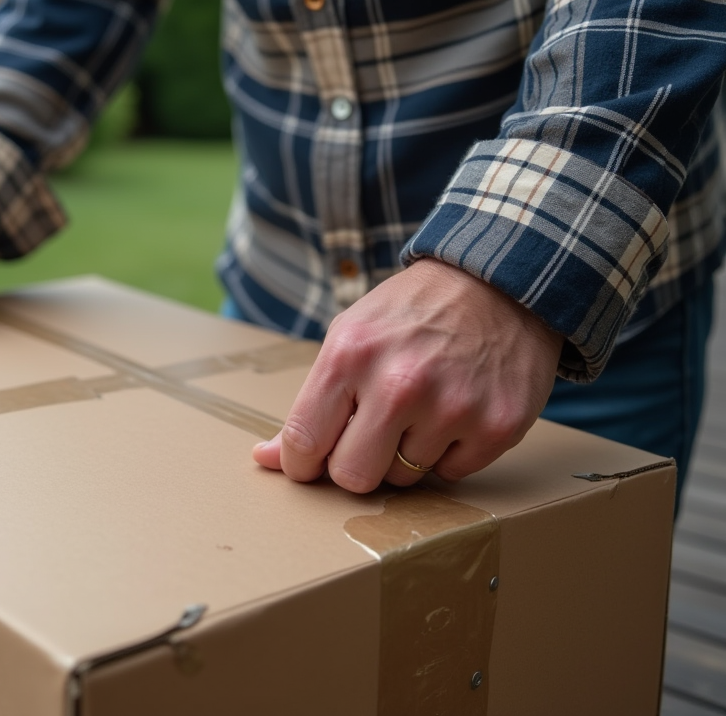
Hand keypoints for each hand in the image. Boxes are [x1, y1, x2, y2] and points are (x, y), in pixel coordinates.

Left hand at [252, 259, 563, 491]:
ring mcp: (452, 407)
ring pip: (404, 479)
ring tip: (422, 408)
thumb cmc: (410, 314)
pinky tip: (456, 411)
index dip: (301, 464)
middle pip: (353, 477)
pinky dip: (449, 452)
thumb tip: (265, 458)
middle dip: (355, 464)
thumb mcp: (349, 337)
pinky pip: (452, 474)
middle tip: (371, 436)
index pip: (304, 443)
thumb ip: (310, 403)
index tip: (311, 462)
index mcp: (349, 355)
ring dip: (406, 454)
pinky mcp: (496, 426)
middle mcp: (399, 383)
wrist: (498, 283)